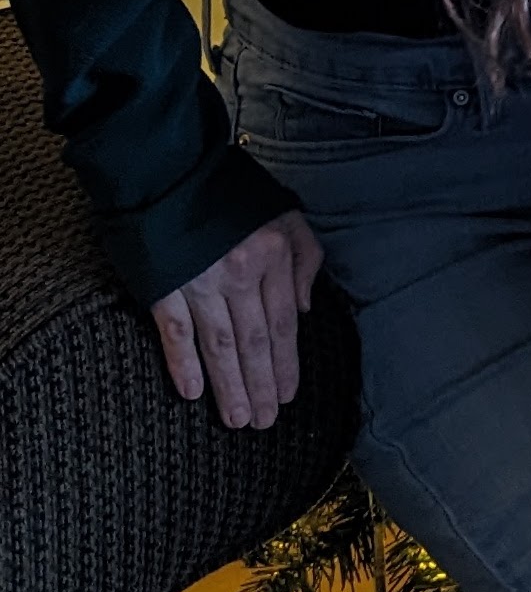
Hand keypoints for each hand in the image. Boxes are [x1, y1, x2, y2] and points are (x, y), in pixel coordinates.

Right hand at [149, 209, 324, 428]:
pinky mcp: (164, 285)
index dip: (286, 363)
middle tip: (265, 422)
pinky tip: (192, 392)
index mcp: (271, 254)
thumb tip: (305, 309)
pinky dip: (183, 364)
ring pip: (219, 345)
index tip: (289, 394)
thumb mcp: (286, 212)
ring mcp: (199, 281)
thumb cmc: (234, 192)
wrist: (172, 169)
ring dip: (229, 387)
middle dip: (261, 385)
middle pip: (253, 341)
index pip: (283, 322)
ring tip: (237, 419)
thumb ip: (304, 257)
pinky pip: (176, 332)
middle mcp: (239, 272)